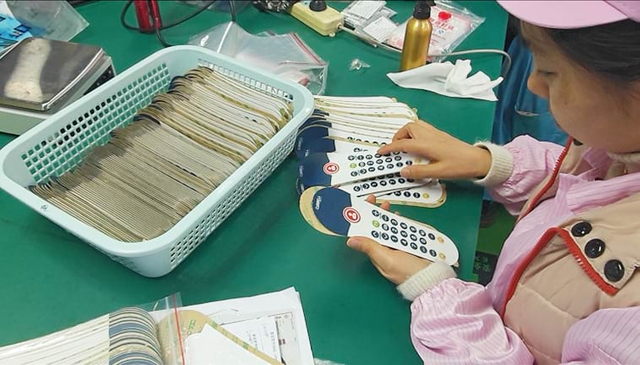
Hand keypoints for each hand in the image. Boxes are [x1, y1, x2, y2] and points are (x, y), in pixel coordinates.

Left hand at [346, 196, 430, 284]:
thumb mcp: (387, 259)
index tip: (362, 207)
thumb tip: (351, 241)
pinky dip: (402, 224)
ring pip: (390, 228)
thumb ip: (370, 248)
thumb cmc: (410, 275)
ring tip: (389, 209)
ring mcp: (398, 247)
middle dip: (376, 214)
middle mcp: (386, 250)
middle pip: (377, 228)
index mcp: (377, 254)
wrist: (433, 278)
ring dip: (388, 218)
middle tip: (378, 203)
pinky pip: (403, 232)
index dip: (363, 220)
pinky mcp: (409, 245)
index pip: (366, 234)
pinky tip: (402, 220)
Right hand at [377, 120, 491, 179]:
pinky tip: (417, 144)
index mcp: (427, 144)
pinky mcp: (441, 135)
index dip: (390, 148)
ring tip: (404, 145)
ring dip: (406, 133)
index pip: (403, 143)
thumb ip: (419, 172)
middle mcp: (430, 136)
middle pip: (409, 128)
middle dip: (398, 136)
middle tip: (394, 149)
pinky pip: (423, 128)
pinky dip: (415, 133)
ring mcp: (436, 134)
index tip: (381, 152)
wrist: (479, 160)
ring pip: (416, 126)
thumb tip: (403, 171)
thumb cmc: (460, 166)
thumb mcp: (439, 173)